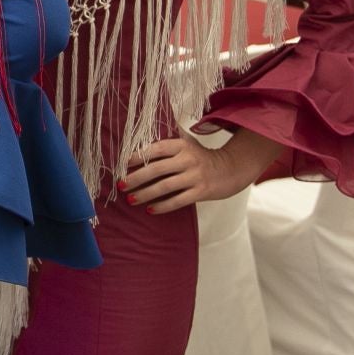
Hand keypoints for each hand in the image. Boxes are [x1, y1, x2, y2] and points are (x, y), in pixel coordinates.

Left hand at [119, 132, 281, 214]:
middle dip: (136, 178)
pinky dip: (163, 206)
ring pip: (165, 186)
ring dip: (145, 194)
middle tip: (122, 185)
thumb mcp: (187, 145)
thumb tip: (138, 145)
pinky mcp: (201, 192)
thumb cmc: (202, 158)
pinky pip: (178, 200)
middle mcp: (188, 159)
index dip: (139, 156)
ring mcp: (195, 176)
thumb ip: (167, 146)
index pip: (156, 149)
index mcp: (182, 145)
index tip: (123, 164)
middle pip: (157, 169)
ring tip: (131, 199)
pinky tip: (150, 210)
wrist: (232, 169)